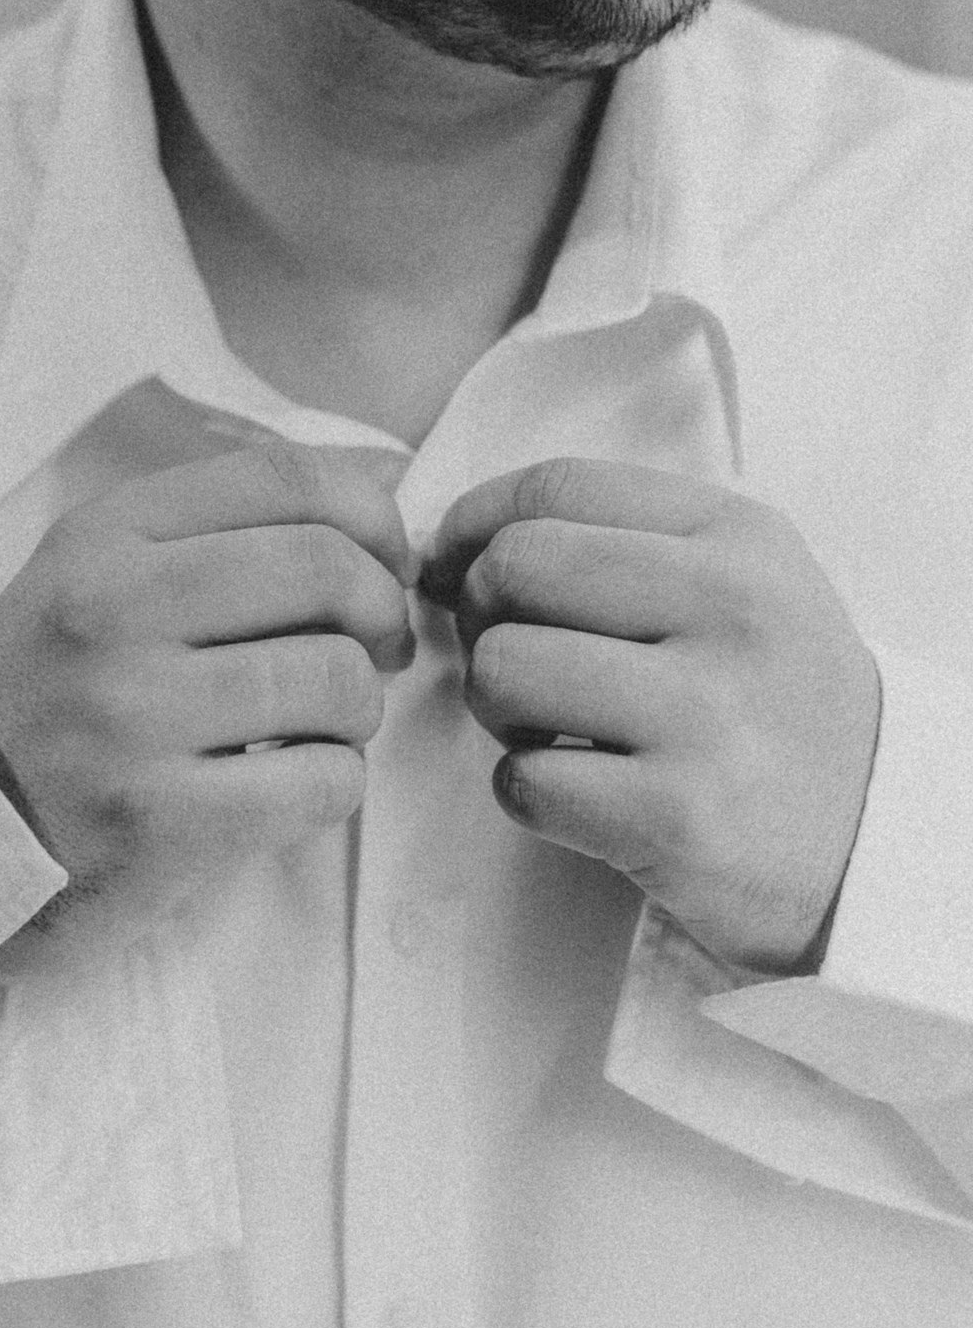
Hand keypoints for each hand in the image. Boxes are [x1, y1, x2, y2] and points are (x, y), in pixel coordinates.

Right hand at [0, 444, 413, 923]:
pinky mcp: (156, 825)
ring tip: (320, 726)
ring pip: (338, 680)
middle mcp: (108, 616)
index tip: (386, 561)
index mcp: (101, 540)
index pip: (284, 479)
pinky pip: (325, 782)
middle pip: (327, 570)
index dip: (372, 516)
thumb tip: (382, 502)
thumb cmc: (55, 703)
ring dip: (360, 708)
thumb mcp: (99, 580)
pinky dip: (336, 783)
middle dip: (382, 614)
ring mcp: (127, 722)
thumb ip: (217, 535)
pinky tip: (289, 786)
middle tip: (376, 651)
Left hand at [422, 457, 880, 973]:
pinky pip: (523, 780)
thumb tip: (453, 545)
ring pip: (503, 668)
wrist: (875, 840)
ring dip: (497, 709)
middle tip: (516, 660)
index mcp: (738, 538)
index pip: (559, 487)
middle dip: (481, 615)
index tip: (455, 565)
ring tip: (551, 729)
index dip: (474, 522)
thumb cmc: (773, 702)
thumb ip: (618, 542)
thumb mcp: (740, 584)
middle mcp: (731, 610)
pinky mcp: (677, 817)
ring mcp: (707, 714)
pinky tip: (583, 793)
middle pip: (515, 566)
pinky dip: (527, 791)